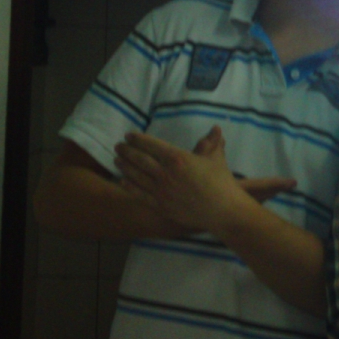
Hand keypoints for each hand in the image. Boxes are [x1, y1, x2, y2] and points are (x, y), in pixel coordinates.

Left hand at [115, 126, 295, 233]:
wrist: (222, 210)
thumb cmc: (221, 181)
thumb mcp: (216, 157)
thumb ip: (211, 141)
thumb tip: (215, 128)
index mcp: (177, 158)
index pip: (151, 145)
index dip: (138, 139)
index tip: (129, 136)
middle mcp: (165, 173)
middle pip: (140, 160)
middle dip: (127, 151)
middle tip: (118, 146)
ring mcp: (161, 191)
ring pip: (136, 176)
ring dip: (124, 167)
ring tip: (116, 160)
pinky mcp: (161, 206)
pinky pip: (140, 194)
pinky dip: (129, 186)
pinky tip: (122, 181)